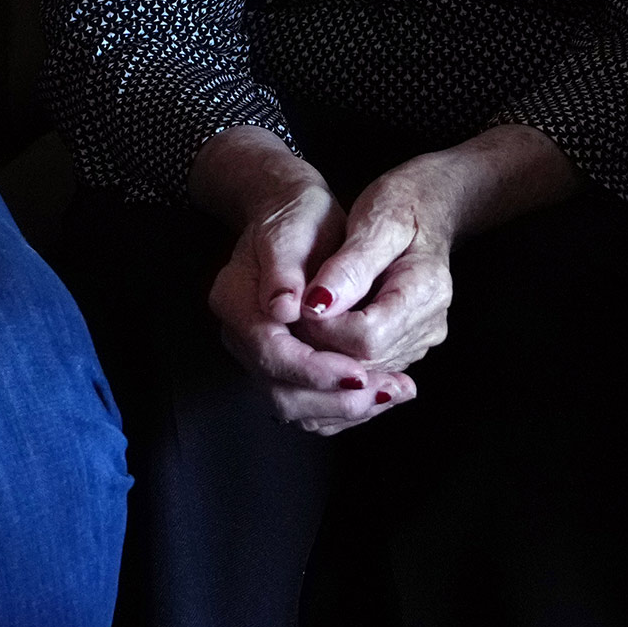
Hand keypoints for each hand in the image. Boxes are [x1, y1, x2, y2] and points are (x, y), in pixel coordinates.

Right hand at [194, 134, 407, 434]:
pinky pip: (309, 403)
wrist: (293, 217)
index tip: (357, 372)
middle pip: (280, 392)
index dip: (314, 368)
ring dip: (344, 410)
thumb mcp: (290, 231)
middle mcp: (240, 337)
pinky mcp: (284, 364)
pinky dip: (344, 407)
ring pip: (295, 406)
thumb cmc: (296, 218)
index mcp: (234, 301)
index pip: (271, 352)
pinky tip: (383, 394)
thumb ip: (283, 270)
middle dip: (333, 399)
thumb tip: (283, 309)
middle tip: (384, 391)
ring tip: (393, 393)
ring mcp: (259, 355)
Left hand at [296, 152, 474, 376]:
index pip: (367, 337)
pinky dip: (338, 358)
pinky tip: (322, 331)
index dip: (324, 328)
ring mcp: (420, 339)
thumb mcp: (376, 221)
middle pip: (365, 361)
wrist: (427, 207)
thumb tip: (318, 306)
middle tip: (296, 312)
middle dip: (321, 344)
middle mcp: (429, 324)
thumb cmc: (401, 205)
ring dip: (326, 355)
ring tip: (308, 317)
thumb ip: (349, 267)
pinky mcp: (406, 345)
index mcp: (426, 291)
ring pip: (363, 372)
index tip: (301, 302)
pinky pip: (367, 368)